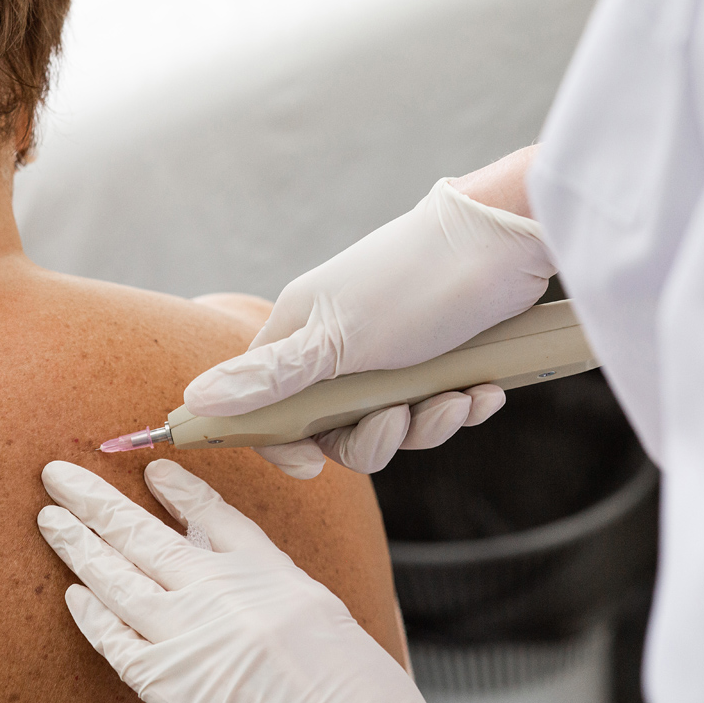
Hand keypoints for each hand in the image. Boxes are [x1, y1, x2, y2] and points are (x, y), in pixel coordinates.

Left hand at [38, 459, 439, 702]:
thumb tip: (233, 590)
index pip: (214, 516)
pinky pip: (116, 639)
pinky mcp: (167, 679)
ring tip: (50, 514)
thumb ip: (271, 593)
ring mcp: (189, 631)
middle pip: (144, 533)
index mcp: (269, 571)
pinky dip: (92, 613)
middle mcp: (222, 591)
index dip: (178, 491)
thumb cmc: (359, 697)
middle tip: (60, 475)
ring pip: (117, 574)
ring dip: (77, 540)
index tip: (156, 470)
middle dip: (96, 500)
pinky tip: (74, 593)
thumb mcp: (325, 620)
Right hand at [184, 174, 555, 477]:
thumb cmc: (411, 282)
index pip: (263, 405)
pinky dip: (459, 406)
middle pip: (333, 427)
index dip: (281, 442)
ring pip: (390, 423)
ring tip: (455, 398)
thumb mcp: (333, 341)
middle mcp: (338, 346)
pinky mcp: (437, 358)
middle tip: (400, 418)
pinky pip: (435, 408)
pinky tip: (481, 390)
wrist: (507, 238)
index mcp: (299, 334)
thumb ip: (268, 379)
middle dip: (373, 437)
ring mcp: (389, 353)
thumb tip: (196, 400)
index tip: (310, 463)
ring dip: (426, 424)